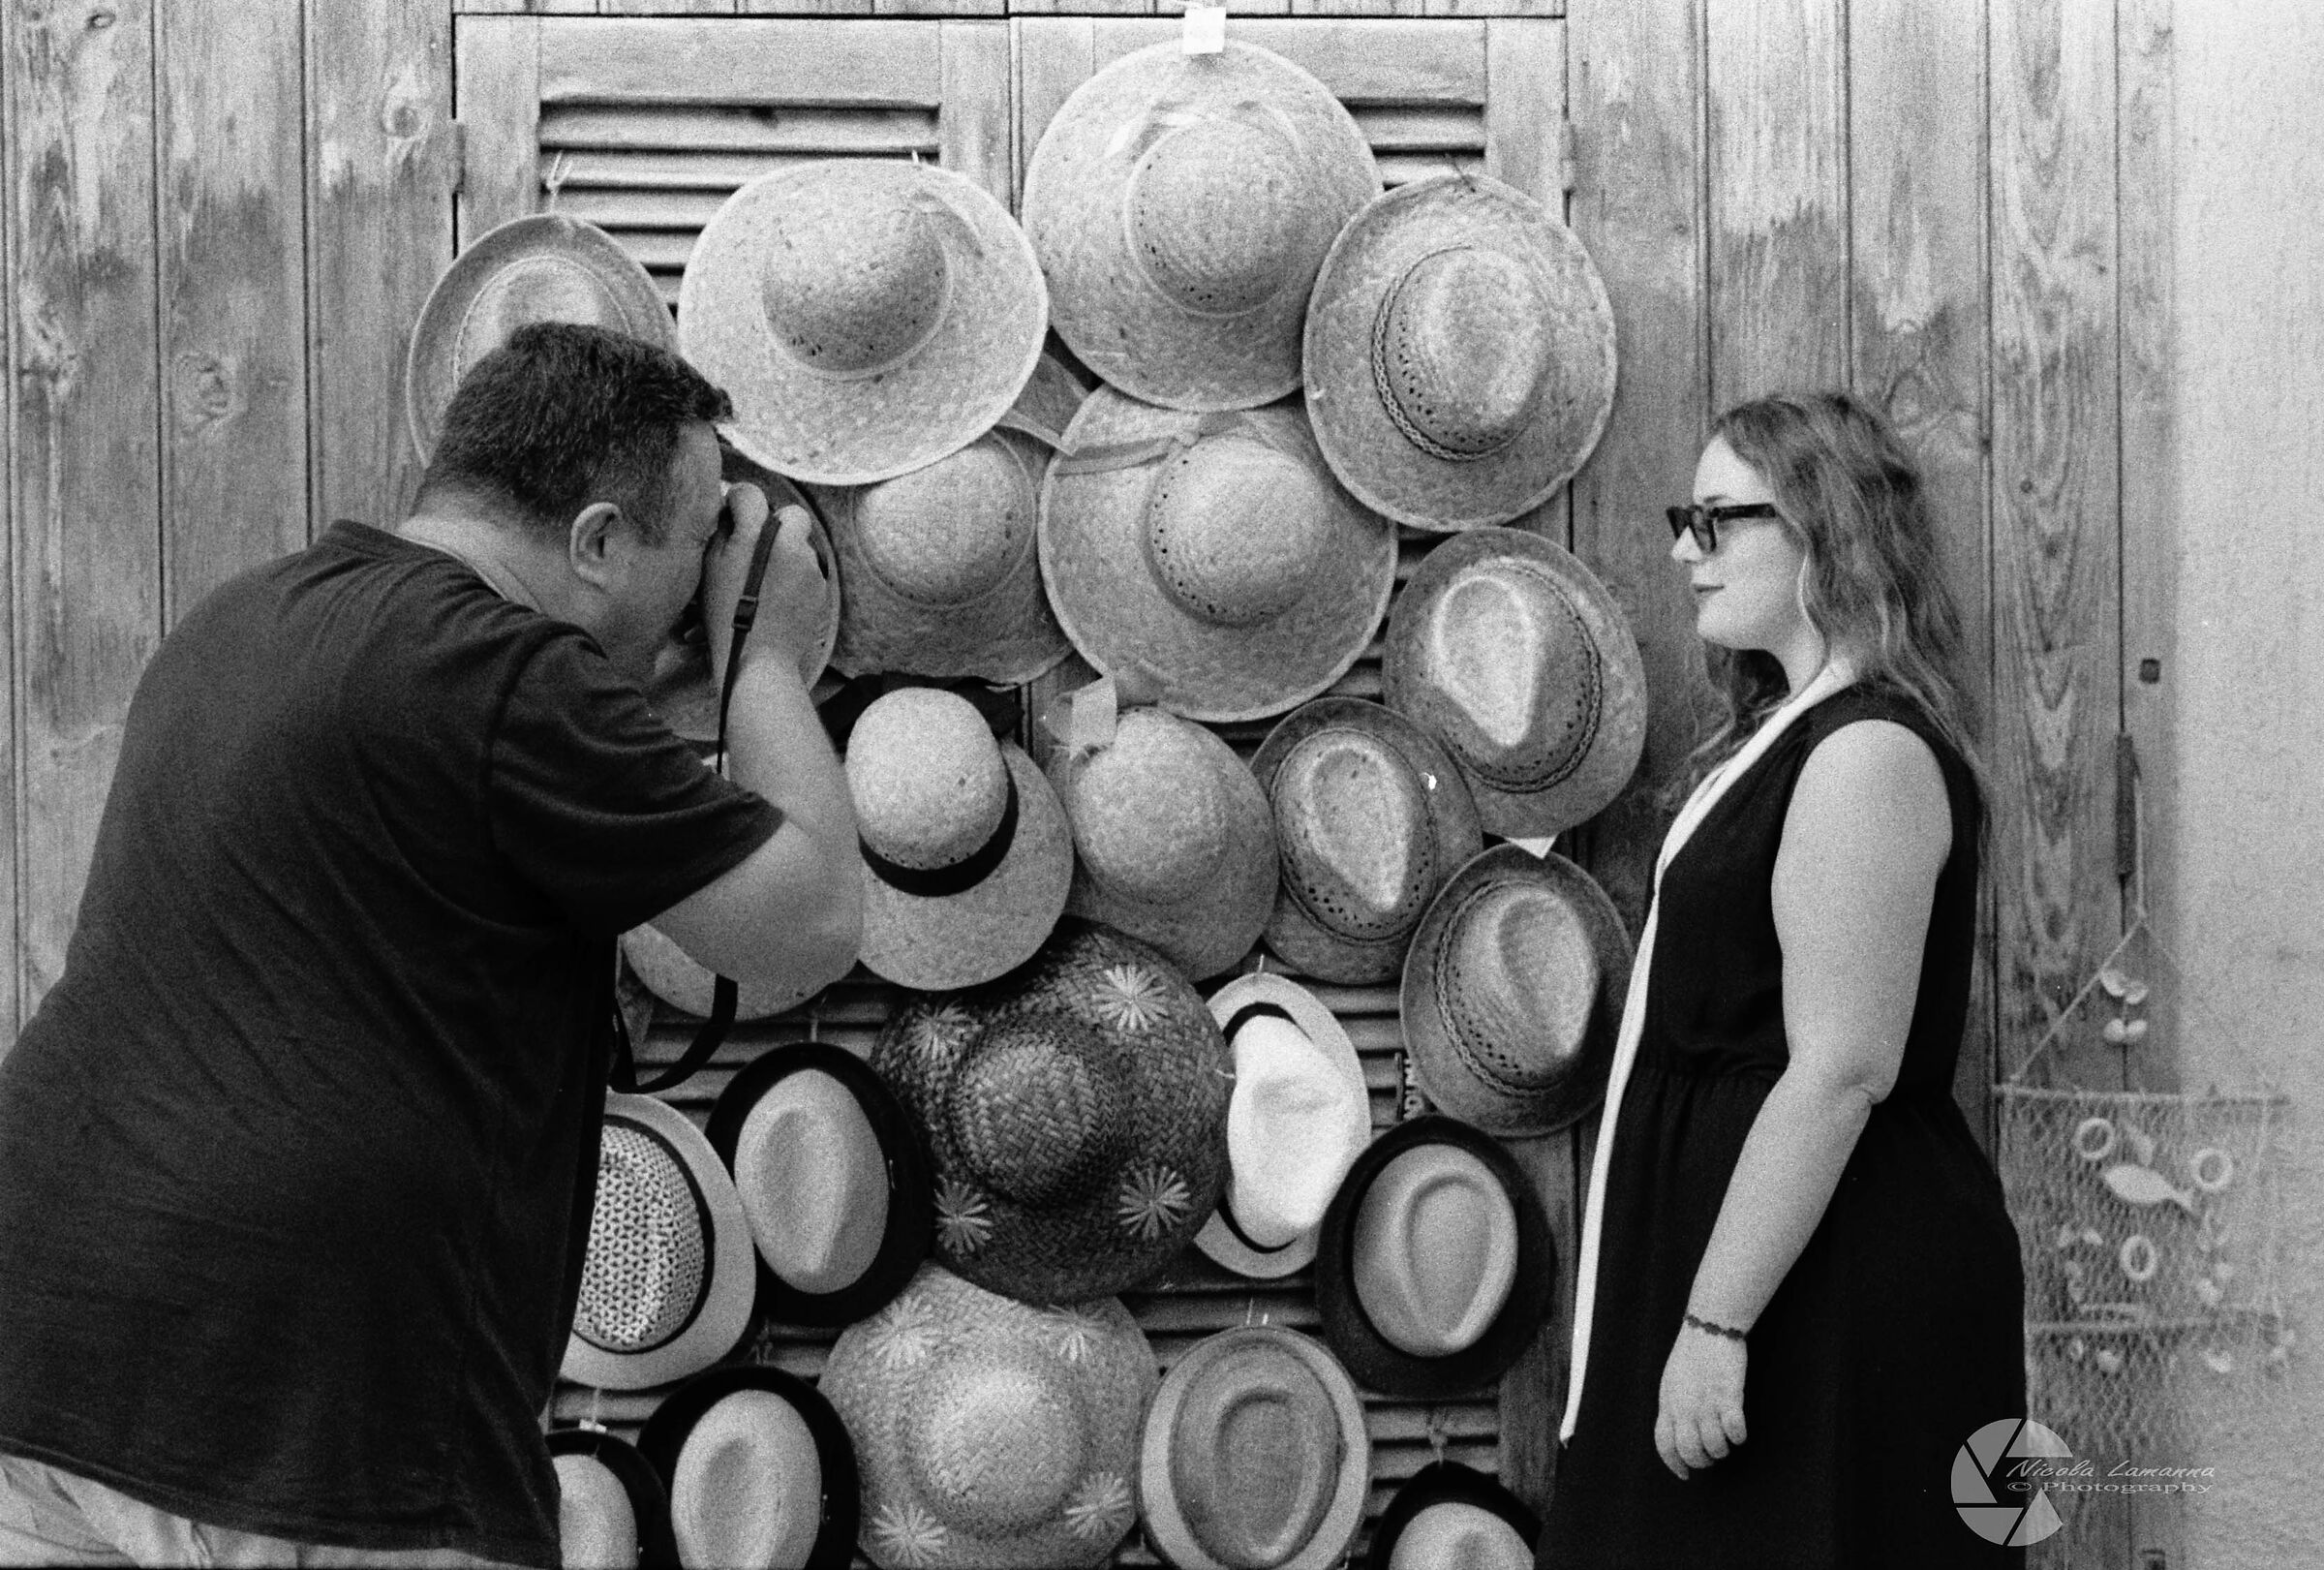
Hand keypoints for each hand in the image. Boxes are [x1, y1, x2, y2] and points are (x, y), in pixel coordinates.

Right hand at [701, 486, 826, 690]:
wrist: (760, 660)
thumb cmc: (725, 615)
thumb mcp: (710, 569)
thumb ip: (722, 531)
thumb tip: (730, 511)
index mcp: (757, 533)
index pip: (750, 494)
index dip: (738, 503)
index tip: (732, 516)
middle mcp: (790, 542)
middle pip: (787, 514)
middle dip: (773, 524)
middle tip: (754, 547)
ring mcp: (810, 565)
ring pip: (800, 543)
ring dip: (785, 552)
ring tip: (764, 581)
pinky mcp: (821, 586)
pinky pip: (808, 569)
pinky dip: (795, 576)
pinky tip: (778, 597)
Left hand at [1654, 1321, 1747, 1479]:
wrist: (1709, 1326)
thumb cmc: (1692, 1354)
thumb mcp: (1672, 1382)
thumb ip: (1673, 1407)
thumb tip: (1679, 1433)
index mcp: (1667, 1402)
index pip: (1664, 1444)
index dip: (1674, 1464)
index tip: (1685, 1476)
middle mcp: (1684, 1406)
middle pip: (1689, 1450)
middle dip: (1702, 1462)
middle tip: (1712, 1458)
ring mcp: (1705, 1401)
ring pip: (1713, 1446)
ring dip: (1722, 1451)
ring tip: (1726, 1442)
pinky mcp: (1728, 1395)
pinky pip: (1734, 1430)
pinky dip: (1739, 1436)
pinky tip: (1740, 1431)